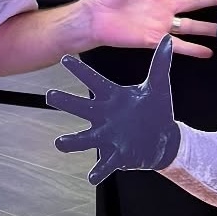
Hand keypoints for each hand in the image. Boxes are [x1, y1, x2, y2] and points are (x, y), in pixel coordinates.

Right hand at [48, 36, 180, 184]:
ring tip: (60, 143)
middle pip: (82, 107)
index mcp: (113, 97)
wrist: (163, 138)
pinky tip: (91, 178)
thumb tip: (166, 38)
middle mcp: (105, 116)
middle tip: (50, 95)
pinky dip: (98, 171)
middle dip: (66, 102)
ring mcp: (109, 136)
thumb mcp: (159, 86)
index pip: (94, 81)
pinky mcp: (118, 155)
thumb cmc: (156, 111)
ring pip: (86, 138)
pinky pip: (105, 163)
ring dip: (73, 141)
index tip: (65, 58)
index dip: (80, 70)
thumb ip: (160, 63)